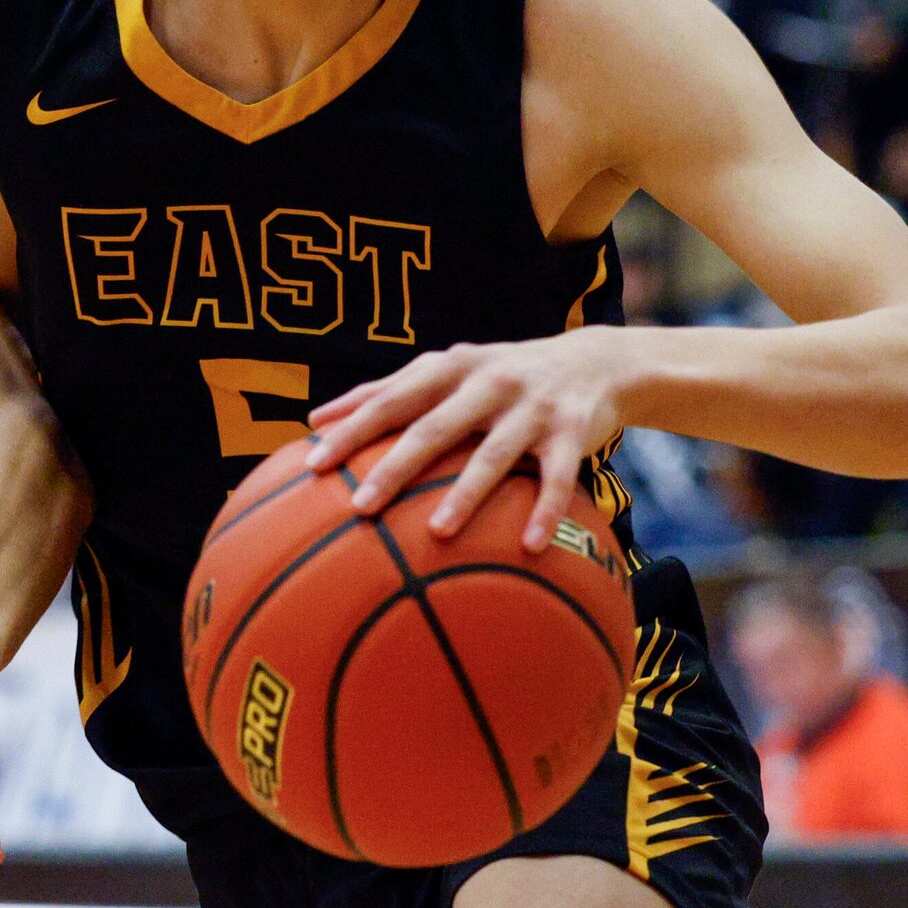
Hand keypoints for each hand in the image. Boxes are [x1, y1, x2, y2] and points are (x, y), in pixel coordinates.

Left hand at [303, 327, 632, 550]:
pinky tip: (528, 547)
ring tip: (436, 533)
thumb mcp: (447, 371)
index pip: (389, 400)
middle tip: (360, 508)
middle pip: (431, 429)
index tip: (312, 464)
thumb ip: (385, 392)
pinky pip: (558, 478)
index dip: (350, 430)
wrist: (595, 361)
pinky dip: (545, 511)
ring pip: (492, 456)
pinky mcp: (573, 431)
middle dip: (393, 468)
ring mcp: (531, 407)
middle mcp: (486, 383)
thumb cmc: (500, 375)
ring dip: (465, 495)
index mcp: (448, 369)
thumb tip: (313, 420)